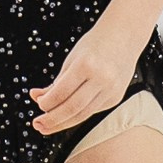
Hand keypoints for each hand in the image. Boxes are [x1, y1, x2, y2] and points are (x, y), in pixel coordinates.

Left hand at [29, 20, 139, 137]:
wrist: (124, 35)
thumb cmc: (96, 44)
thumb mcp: (72, 59)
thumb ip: (56, 82)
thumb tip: (38, 97)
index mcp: (86, 64)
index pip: (61, 92)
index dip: (46, 103)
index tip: (38, 105)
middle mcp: (101, 78)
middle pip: (72, 108)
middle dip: (52, 120)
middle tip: (38, 124)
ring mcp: (111, 89)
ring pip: (83, 114)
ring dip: (63, 123)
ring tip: (48, 126)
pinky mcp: (116, 97)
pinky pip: (93, 110)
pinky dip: (78, 114)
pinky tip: (68, 115)